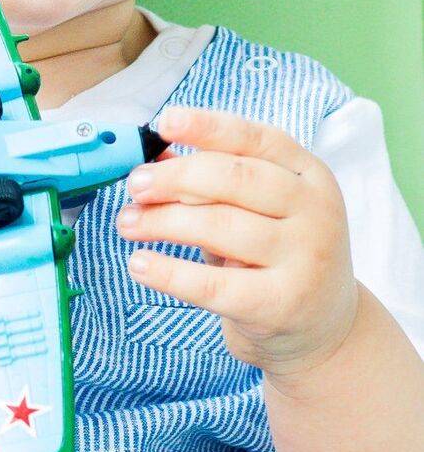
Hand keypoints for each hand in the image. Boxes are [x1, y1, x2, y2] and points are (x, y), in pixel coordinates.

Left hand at [116, 105, 359, 379]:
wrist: (324, 328)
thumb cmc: (277, 253)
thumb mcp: (260, 209)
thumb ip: (215, 179)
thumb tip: (153, 157)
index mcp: (309, 174)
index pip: (256, 138)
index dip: (208, 127)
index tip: (164, 123)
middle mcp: (315, 210)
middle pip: (234, 179)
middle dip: (175, 177)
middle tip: (135, 186)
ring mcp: (305, 258)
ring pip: (219, 227)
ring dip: (162, 221)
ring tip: (127, 223)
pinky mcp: (281, 304)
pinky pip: (214, 284)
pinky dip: (169, 273)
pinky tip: (139, 264)